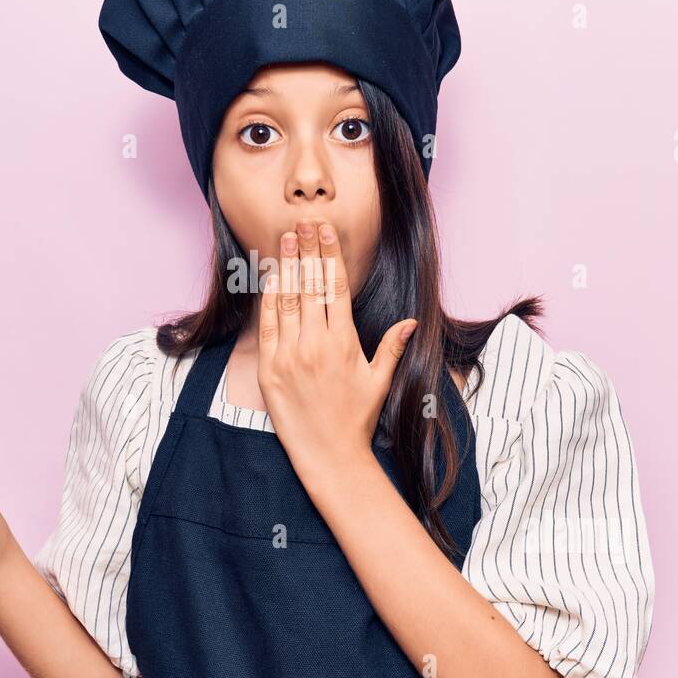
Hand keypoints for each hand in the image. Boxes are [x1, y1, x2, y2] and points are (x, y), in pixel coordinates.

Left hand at [257, 219, 416, 478]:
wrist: (329, 455)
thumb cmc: (356, 418)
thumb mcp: (379, 380)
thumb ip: (392, 347)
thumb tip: (411, 322)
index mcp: (344, 341)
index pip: (336, 286)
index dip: (330, 255)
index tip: (326, 230)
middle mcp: (316, 343)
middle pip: (310, 285)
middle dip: (306, 250)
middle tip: (303, 221)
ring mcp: (289, 355)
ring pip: (286, 300)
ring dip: (285, 266)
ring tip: (284, 239)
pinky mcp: (269, 369)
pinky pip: (266, 326)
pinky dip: (267, 299)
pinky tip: (268, 278)